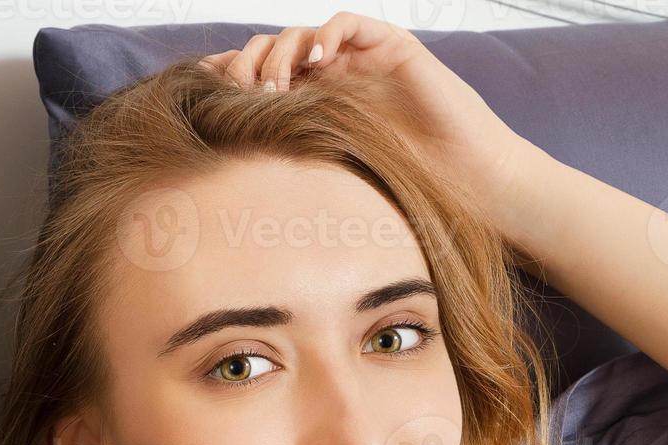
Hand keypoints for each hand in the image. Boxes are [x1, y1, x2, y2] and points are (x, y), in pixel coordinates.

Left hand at [196, 12, 550, 238]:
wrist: (467, 186)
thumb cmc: (404, 196)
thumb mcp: (327, 188)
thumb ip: (285, 175)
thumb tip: (222, 196)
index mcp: (309, 112)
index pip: (257, 83)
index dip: (227, 81)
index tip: (200, 97)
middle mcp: (330, 83)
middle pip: (271, 53)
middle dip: (247, 66)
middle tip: (236, 94)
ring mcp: (358, 63)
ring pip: (302, 36)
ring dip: (280, 53)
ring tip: (273, 85)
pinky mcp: (390, 49)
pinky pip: (349, 24)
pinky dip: (327, 33)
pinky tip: (314, 60)